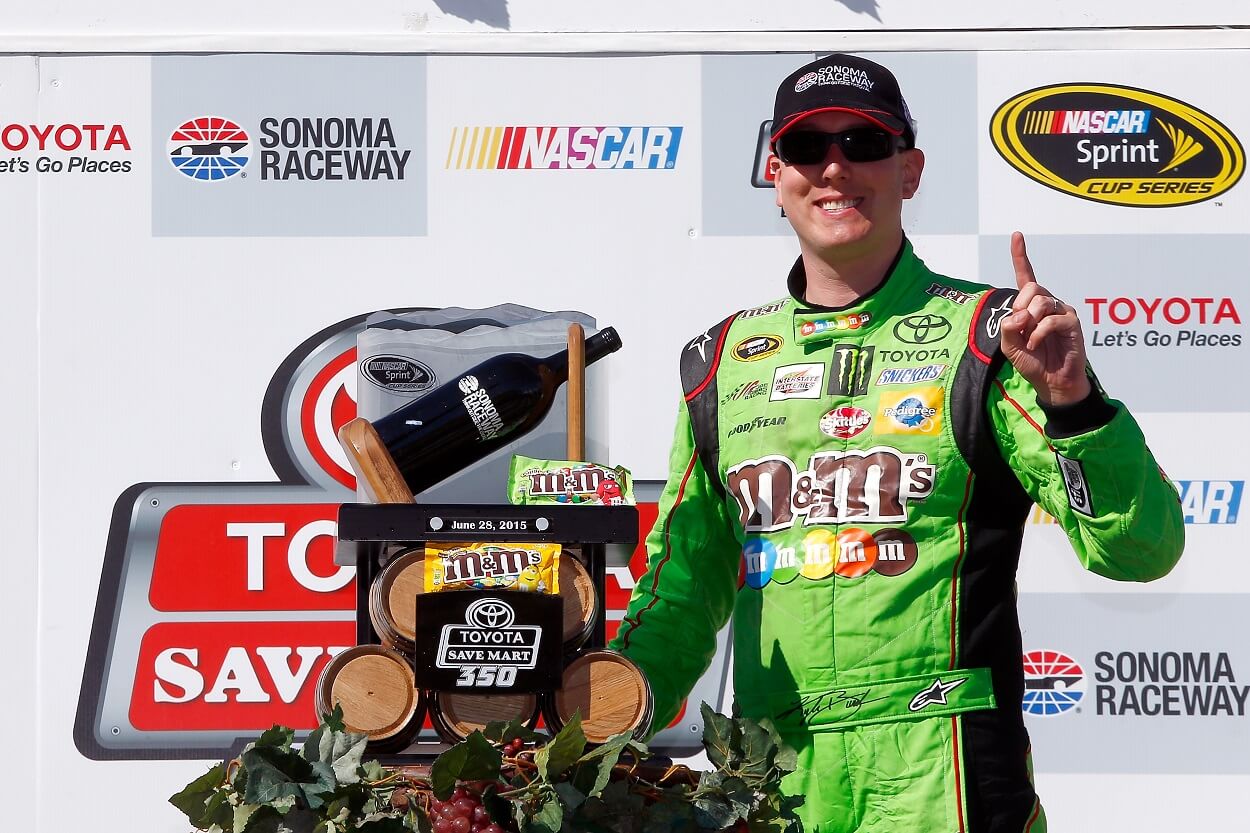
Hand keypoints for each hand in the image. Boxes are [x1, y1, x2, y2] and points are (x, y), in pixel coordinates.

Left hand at [998, 231, 1090, 405]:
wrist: (1051, 382)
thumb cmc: (1032, 362)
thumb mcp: (1009, 345)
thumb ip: (1008, 327)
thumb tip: (1019, 314)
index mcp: (1031, 306)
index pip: (1026, 276)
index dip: (1020, 256)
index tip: (1016, 235)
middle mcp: (1048, 304)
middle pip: (1032, 288)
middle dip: (1021, 307)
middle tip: (1021, 328)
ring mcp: (1062, 311)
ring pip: (1041, 302)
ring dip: (1030, 323)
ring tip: (1031, 340)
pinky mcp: (1072, 323)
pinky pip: (1052, 319)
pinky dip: (1039, 333)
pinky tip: (1036, 344)